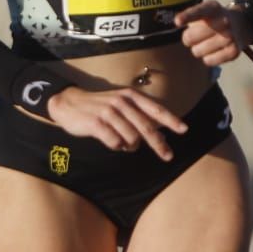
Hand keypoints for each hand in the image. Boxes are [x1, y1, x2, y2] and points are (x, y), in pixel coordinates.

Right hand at [45, 86, 188, 161]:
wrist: (68, 103)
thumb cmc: (98, 106)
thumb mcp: (119, 104)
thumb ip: (137, 116)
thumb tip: (158, 135)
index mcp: (130, 96)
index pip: (155, 108)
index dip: (170, 119)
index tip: (183, 129)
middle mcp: (121, 101)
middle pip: (147, 127)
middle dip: (159, 143)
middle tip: (168, 156)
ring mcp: (109, 112)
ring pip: (131, 139)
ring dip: (129, 146)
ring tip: (121, 142)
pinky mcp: (97, 123)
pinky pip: (115, 143)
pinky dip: (115, 146)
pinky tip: (109, 140)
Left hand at [174, 0, 252, 68]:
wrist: (240, 24)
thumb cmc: (212, 19)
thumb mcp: (202, 11)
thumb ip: (188, 16)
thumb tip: (178, 22)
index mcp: (212, 8)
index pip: (198, 12)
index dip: (187, 17)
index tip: (178, 21)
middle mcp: (224, 21)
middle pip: (189, 37)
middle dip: (188, 38)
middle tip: (197, 35)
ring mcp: (230, 37)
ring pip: (196, 51)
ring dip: (198, 49)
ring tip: (208, 41)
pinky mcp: (233, 52)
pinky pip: (207, 61)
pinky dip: (208, 58)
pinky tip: (215, 50)